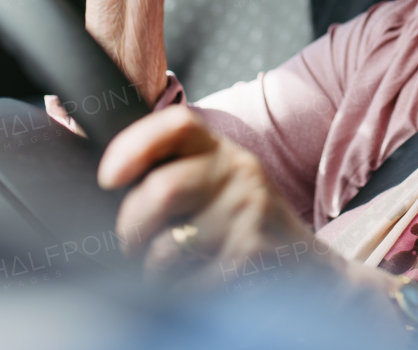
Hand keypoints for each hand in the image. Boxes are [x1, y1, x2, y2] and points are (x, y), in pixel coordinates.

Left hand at [99, 106, 319, 286]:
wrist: (308, 268)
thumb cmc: (244, 229)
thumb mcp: (219, 186)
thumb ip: (179, 174)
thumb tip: (112, 181)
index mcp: (222, 152)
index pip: (178, 125)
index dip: (135, 145)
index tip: (109, 178)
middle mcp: (239, 172)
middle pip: (162, 189)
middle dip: (132, 226)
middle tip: (133, 244)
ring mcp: (249, 212)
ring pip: (167, 246)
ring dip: (154, 270)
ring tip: (171, 270)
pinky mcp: (252, 255)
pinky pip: (187, 283)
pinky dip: (180, 293)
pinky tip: (198, 285)